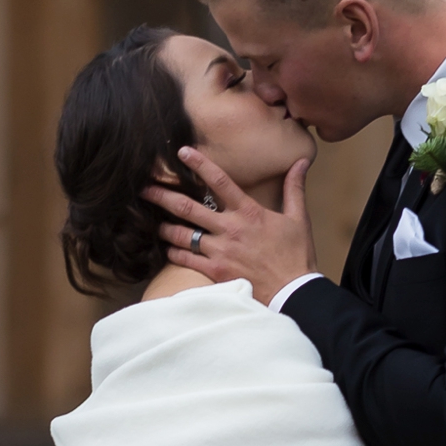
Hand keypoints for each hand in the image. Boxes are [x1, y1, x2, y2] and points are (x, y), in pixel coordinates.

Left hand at [144, 148, 318, 300]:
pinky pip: (186, 259)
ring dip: (164, 226)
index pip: (219, 180)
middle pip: (188, 207)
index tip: (182, 152)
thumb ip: (294, 188)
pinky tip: (167, 247)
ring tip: (150, 220)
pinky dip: (174, 252)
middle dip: (163, 195)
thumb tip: (302, 162)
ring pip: (182, 234)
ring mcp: (220, 251)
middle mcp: (230, 228)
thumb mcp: (298, 219)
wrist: (293, 293)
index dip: (199, 164)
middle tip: (144, 187)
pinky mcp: (215, 271)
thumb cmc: (296, 255)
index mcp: (248, 212)